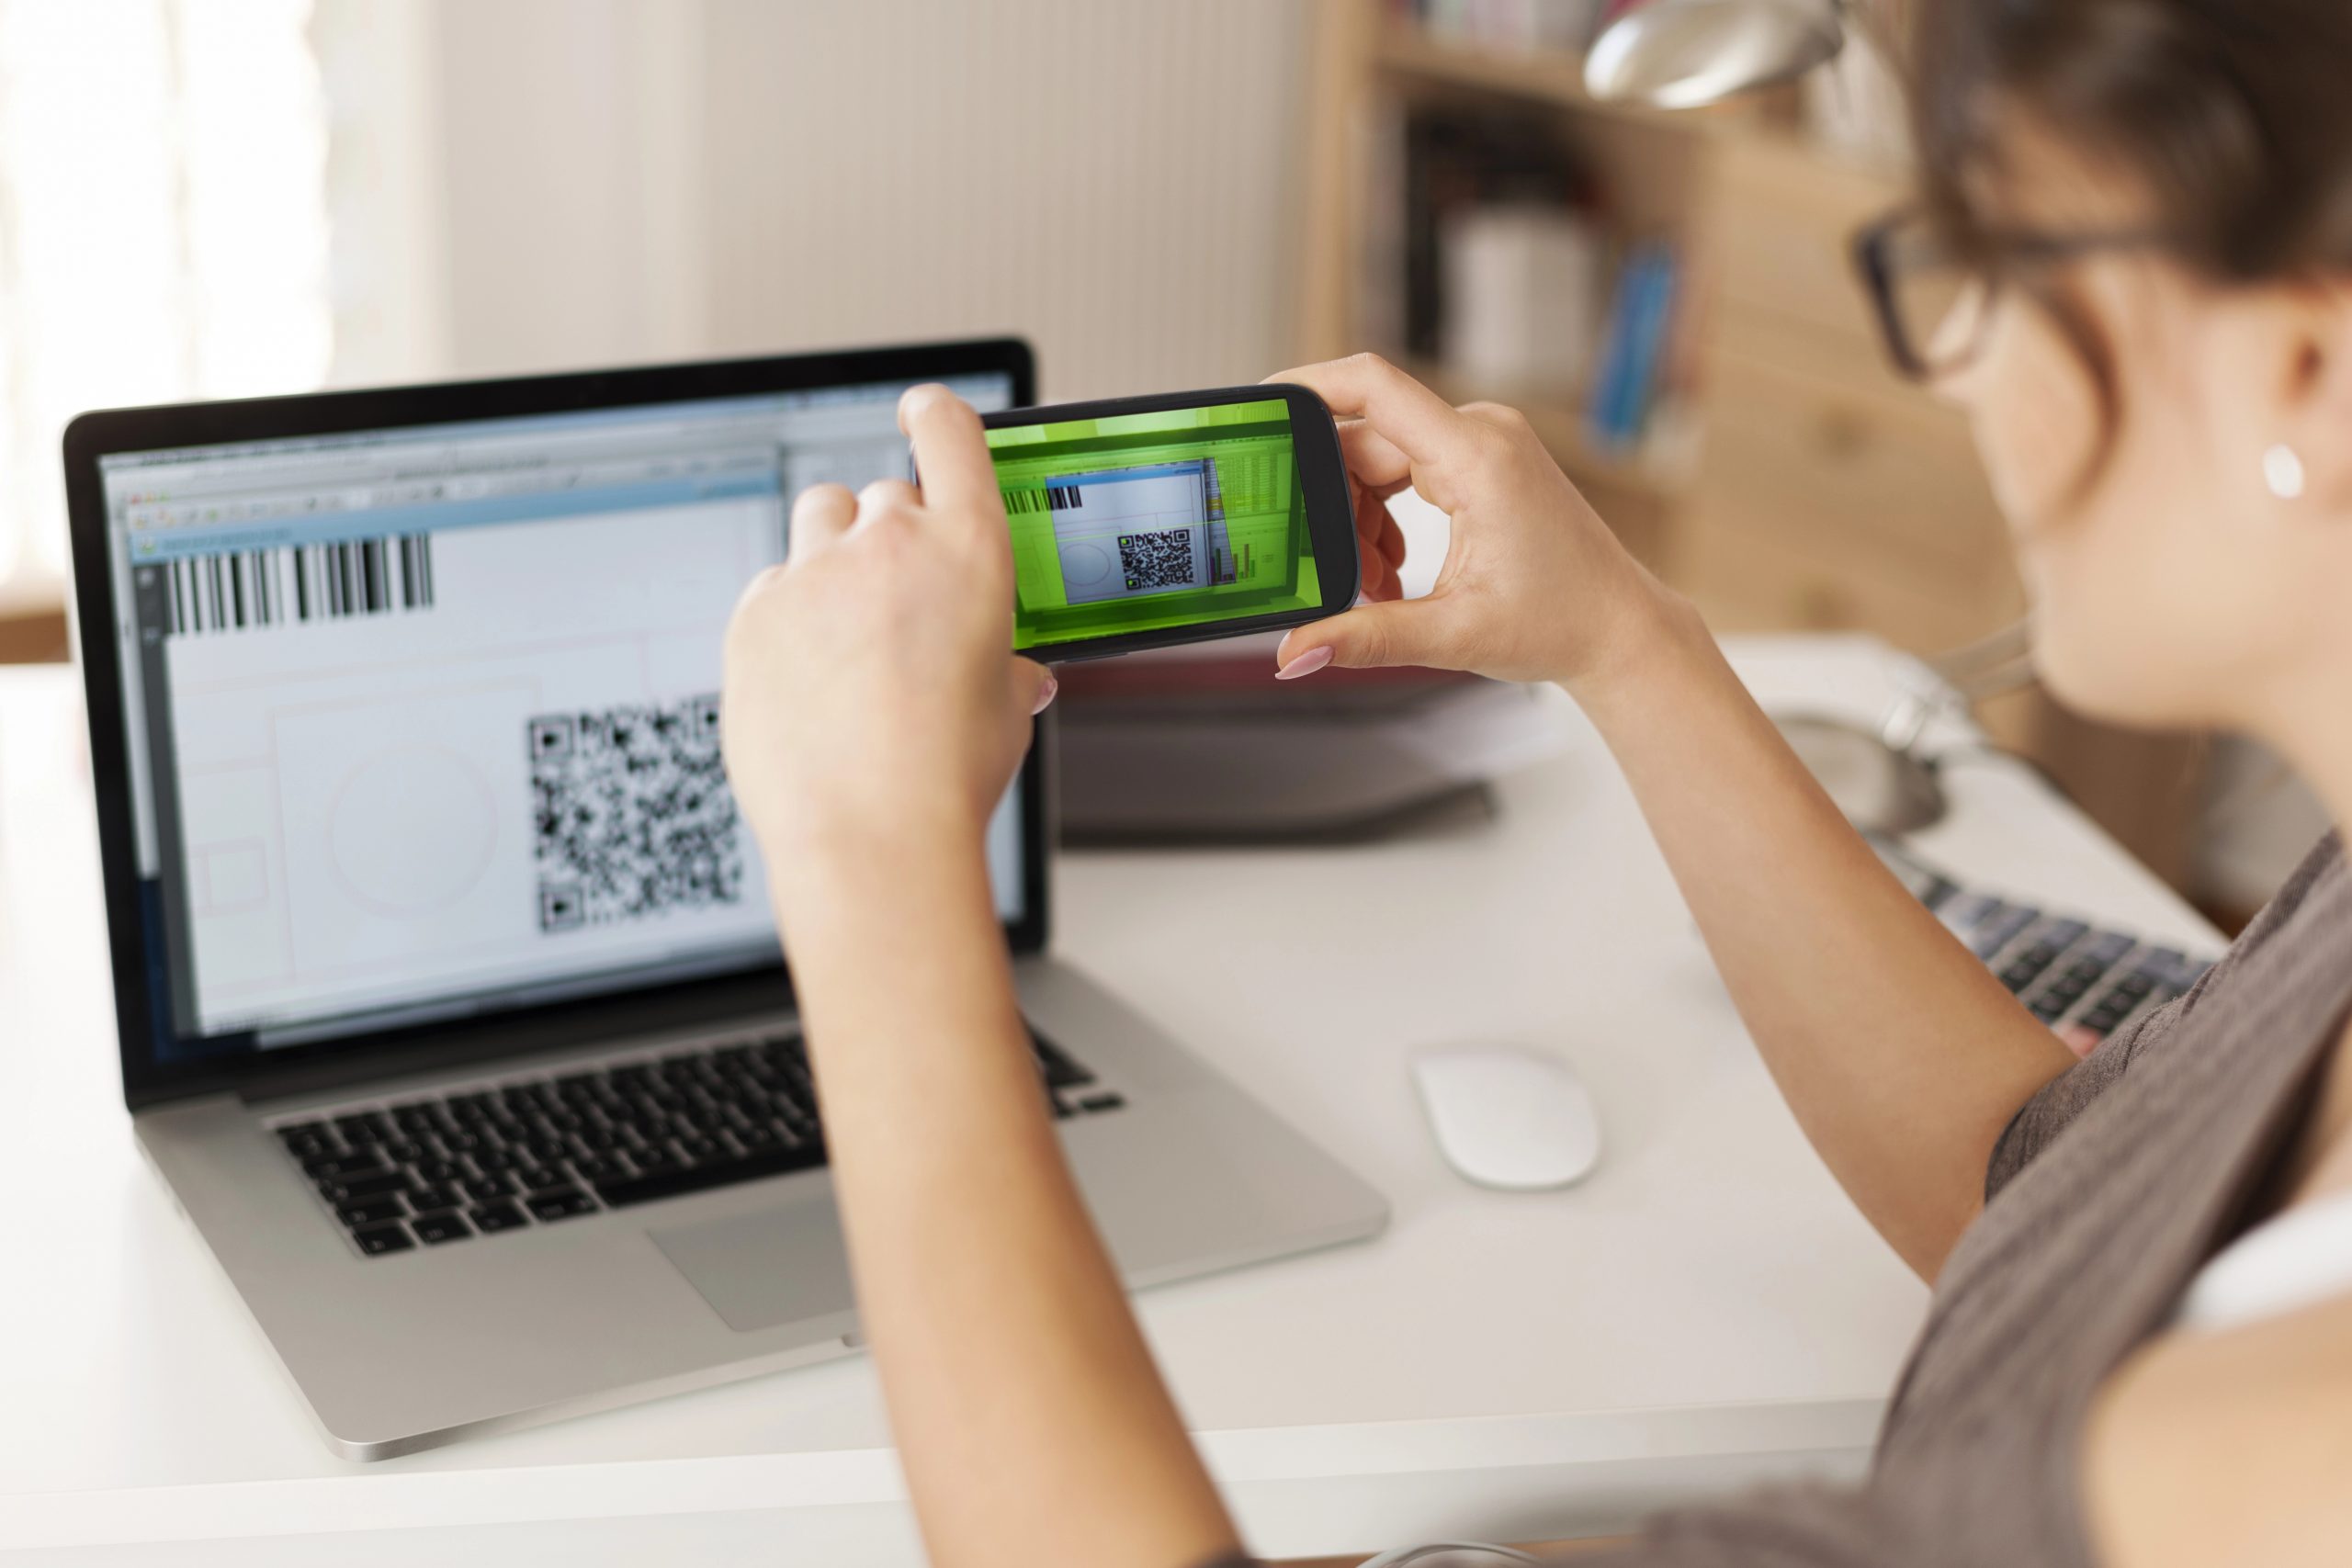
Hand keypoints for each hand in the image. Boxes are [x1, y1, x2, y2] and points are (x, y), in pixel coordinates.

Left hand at [721, 385, 1053, 864]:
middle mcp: (888, 544)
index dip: (934, 414)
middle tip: (898, 599)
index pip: (948, 433)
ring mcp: (812, 576)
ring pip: (816, 522)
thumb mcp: (1003, 711)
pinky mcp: (753, 617)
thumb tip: (1014, 677)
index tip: (922, 411)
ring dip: (832, 554)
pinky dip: (787, 615)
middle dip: (889, 533)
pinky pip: (770, 588)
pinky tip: (808, 677)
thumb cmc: (946, 777)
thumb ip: (1004, 671)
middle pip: (880, 494)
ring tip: (847, 628)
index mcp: (970, 549)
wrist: (869, 834)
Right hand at [1268, 354, 1680, 691]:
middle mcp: (1481, 433)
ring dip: (1360, 520)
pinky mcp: (1482, 461)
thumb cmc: (1561, 622)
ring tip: (1378, 586)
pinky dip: (1385, 517)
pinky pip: (1406, 471)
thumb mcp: (1452, 634)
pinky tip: (1393, 571)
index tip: (1257, 402)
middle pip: (1364, 440)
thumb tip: (1295, 653)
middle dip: (1335, 506)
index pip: (1373, 387)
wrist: (1618, 629)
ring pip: (1380, 461)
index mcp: (1477, 456)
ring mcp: (1483, 444)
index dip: (1306, 385)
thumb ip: (1365, 638)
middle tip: (1339, 572)